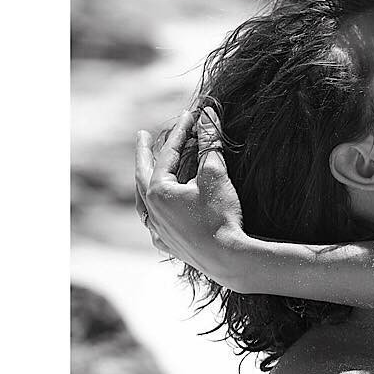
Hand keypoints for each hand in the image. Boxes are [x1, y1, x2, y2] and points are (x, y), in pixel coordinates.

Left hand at [135, 105, 252, 290]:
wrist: (229, 259)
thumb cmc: (221, 216)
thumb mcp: (215, 175)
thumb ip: (209, 142)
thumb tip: (208, 114)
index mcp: (158, 190)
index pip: (168, 154)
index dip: (181, 132)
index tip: (190, 115)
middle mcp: (151, 210)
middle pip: (143, 175)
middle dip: (145, 154)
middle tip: (144, 137)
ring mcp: (158, 230)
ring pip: (144, 202)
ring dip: (145, 184)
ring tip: (145, 174)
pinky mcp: (168, 246)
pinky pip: (154, 227)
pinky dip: (153, 216)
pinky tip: (155, 216)